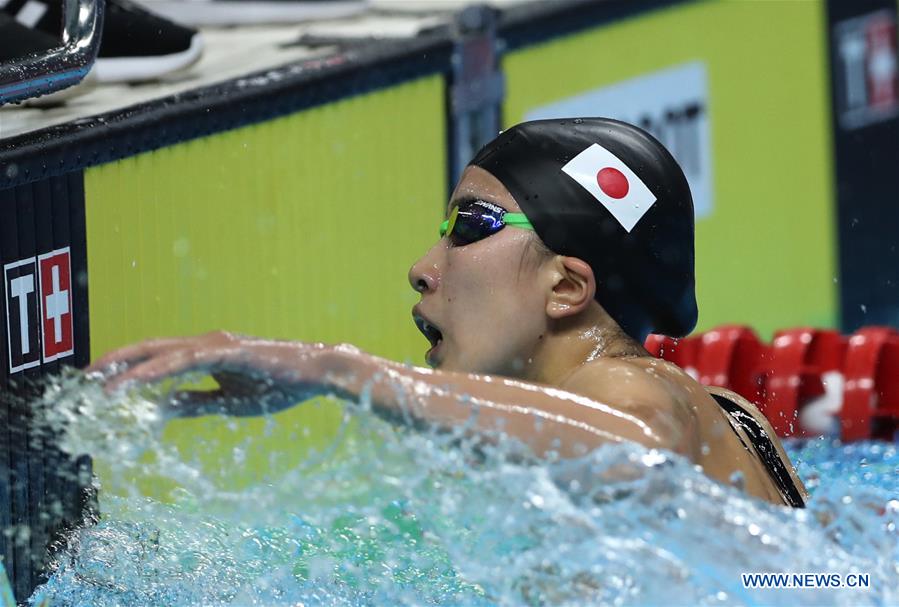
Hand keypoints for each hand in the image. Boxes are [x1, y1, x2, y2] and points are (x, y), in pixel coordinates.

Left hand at [87, 332, 357, 417]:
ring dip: (128, 368)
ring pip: (161, 353)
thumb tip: (160, 407)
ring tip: (98, 383)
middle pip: (150, 348)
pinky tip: (135, 382)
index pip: (157, 357)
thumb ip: (194, 402)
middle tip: (83, 376)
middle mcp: (206, 343)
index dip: (127, 366)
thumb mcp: (228, 401)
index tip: (99, 381)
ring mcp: (215, 345)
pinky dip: (156, 371)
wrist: (316, 373)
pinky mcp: (227, 352)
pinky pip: (184, 361)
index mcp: (206, 354)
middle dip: (115, 360)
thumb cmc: (278, 386)